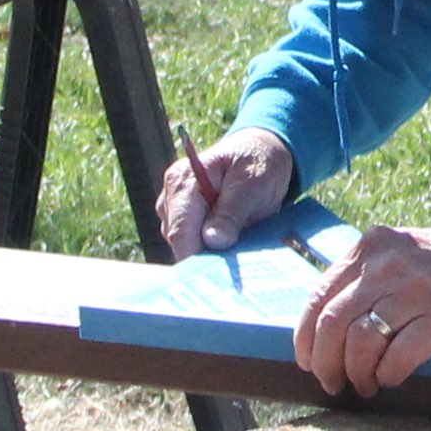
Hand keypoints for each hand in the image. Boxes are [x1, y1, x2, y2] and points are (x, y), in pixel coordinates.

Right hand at [160, 126, 297, 254]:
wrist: (259, 155)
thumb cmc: (257, 165)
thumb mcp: (252, 183)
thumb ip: (232, 212)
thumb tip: (213, 241)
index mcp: (183, 181)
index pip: (180, 230)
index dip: (195, 257)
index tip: (216, 275)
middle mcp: (171, 196)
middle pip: (179, 242)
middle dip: (205, 255)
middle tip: (237, 260)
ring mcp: (174, 210)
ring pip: (185, 246)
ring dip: (210, 251)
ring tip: (239, 240)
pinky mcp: (182, 222)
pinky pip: (192, 245)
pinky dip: (211, 248)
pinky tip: (231, 241)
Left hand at [291, 225, 430, 397]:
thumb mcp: (396, 256)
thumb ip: (361, 280)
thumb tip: (321, 333)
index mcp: (370, 247)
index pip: (319, 297)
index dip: (305, 338)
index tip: (308, 362)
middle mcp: (389, 263)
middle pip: (334, 323)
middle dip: (327, 363)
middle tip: (334, 383)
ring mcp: (418, 287)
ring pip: (363, 340)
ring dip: (357, 374)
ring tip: (366, 386)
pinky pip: (401, 354)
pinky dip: (389, 374)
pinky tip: (391, 379)